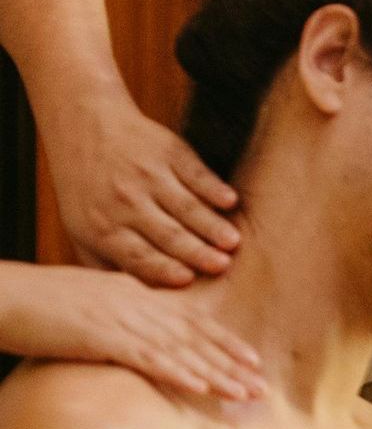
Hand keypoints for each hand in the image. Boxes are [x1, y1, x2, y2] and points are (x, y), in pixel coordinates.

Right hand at [0, 265, 264, 399]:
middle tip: (263, 387)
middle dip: (233, 364)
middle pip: (196, 338)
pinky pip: (148, 358)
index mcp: (137, 295)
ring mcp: (122, 320)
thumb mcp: (91, 300)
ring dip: (216, 374)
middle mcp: (138, 305)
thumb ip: (121, 311)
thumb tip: (140, 330)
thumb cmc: (39, 301)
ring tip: (245, 394)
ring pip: (181, 350)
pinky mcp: (102, 337)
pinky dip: (177, 372)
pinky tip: (202, 387)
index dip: (225, 342)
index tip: (252, 361)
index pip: (192, 321)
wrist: (4, 294)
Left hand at [40, 93, 241, 285]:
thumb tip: (138, 300)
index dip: (163, 267)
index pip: (137, 254)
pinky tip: (230, 201)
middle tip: (222, 266)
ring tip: (233, 241)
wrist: (84, 127)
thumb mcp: (81, 228)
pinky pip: (195, 174)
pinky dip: (213, 188)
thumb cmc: (88, 189)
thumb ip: (106, 263)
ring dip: (212, 225)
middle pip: (167, 233)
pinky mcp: (167, 152)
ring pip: (185, 206)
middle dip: (196, 251)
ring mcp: (147, 175)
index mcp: (102, 226)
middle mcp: (123, 201)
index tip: (188, 279)